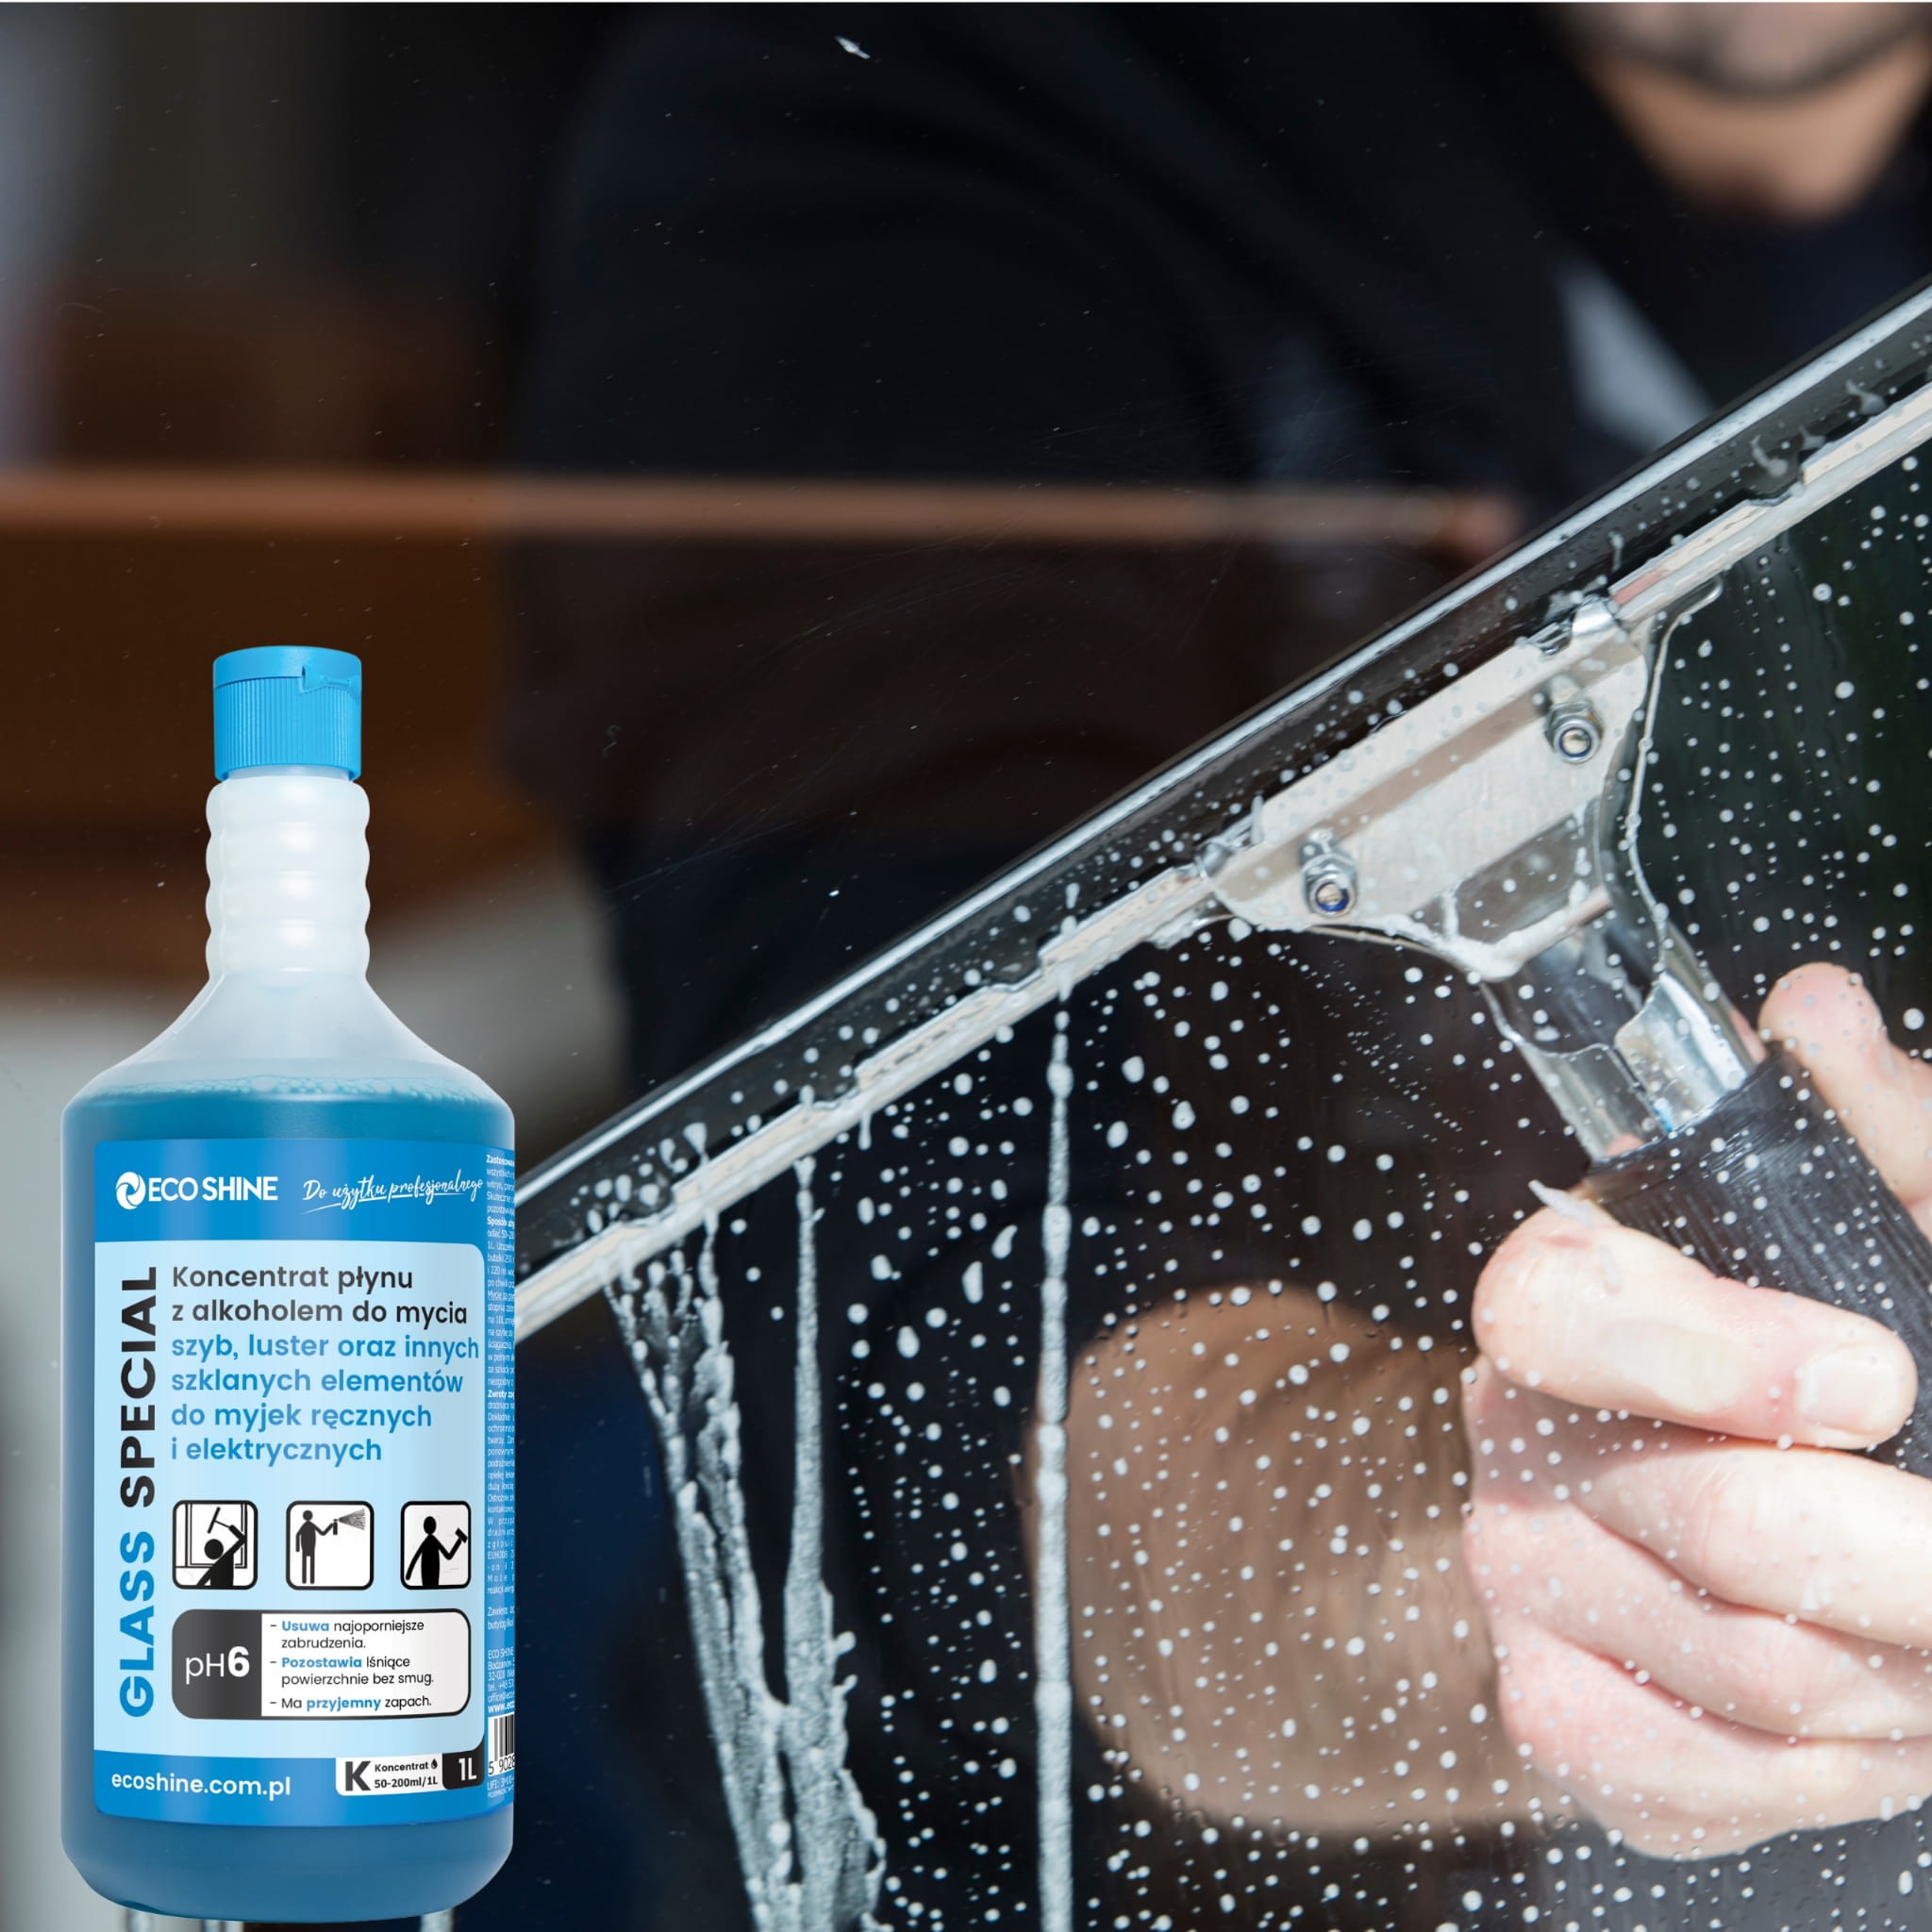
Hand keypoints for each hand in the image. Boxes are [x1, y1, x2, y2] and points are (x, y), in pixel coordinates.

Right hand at [1462, 963, 1931, 1856]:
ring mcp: (1525, 1579)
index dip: (1721, 1357)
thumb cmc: (1823, 1365)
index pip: (1561, 1310)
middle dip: (1909, 1563)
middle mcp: (1519, 1431)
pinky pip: (1700, 1779)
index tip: (1877, 1378)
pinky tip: (1879, 1708)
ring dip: (1905, 1671)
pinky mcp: (1563, 1717)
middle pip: (1709, 1523)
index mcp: (1567, 1295)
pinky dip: (1840, 1765)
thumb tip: (1818, 1014)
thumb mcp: (1875, 1232)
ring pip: (1747, 1667)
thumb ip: (1868, 1133)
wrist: (1724, 1538)